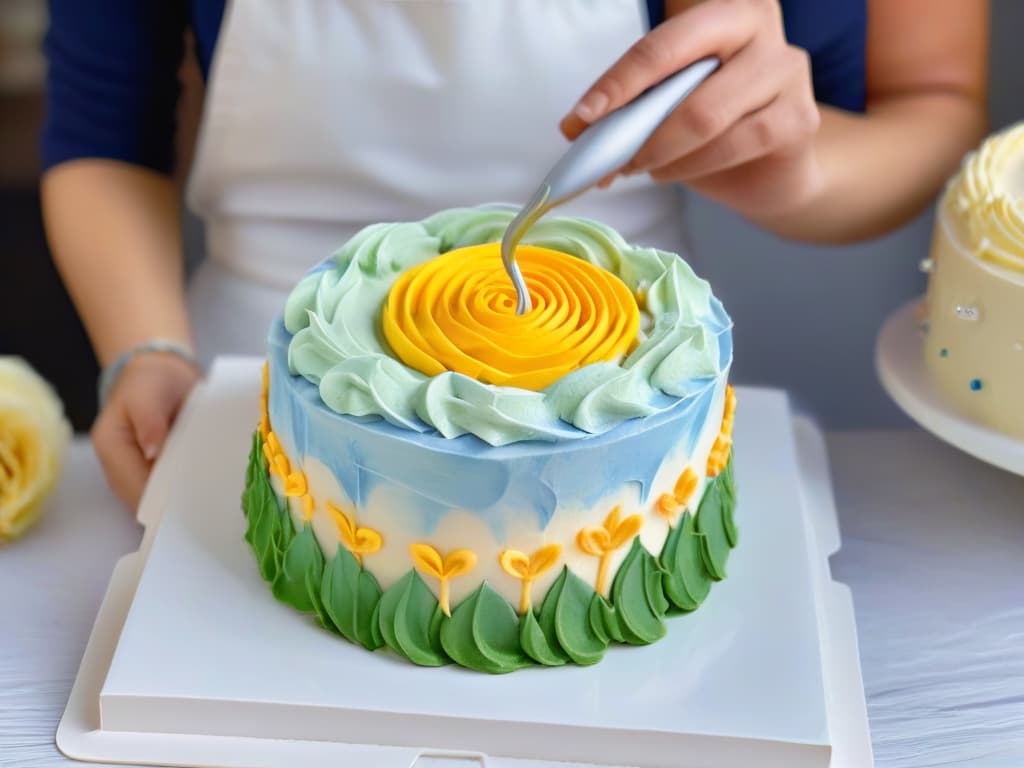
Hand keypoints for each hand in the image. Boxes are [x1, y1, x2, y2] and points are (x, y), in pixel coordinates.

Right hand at [91, 352, 200, 509]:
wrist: (159, 374)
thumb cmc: (152, 380)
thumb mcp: (149, 390)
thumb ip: (149, 419)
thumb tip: (153, 451)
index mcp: (111, 446)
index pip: (134, 485)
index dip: (162, 497)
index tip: (194, 496)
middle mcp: (117, 467)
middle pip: (145, 500)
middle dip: (174, 503)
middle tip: (210, 498)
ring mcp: (133, 473)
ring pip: (156, 501)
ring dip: (180, 499)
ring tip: (211, 495)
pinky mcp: (151, 473)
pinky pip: (166, 491)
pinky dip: (184, 491)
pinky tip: (207, 487)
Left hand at [560, 0, 822, 220]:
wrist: (771, 169)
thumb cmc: (715, 125)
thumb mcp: (668, 103)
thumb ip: (634, 105)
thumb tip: (579, 128)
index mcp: (723, 9)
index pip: (661, 42)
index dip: (618, 79)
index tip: (582, 116)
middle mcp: (761, 25)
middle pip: (682, 68)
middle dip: (632, 117)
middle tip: (606, 155)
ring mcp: (786, 68)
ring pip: (704, 115)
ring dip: (658, 151)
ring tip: (637, 167)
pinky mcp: (799, 117)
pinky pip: (732, 144)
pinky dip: (689, 166)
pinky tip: (669, 173)